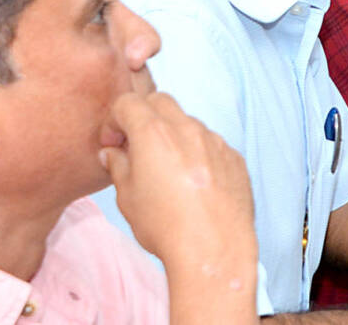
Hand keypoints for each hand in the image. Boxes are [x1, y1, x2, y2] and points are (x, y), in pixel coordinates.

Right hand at [100, 93, 256, 275]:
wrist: (214, 246)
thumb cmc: (165, 224)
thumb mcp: (127, 196)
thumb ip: (118, 166)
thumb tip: (113, 153)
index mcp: (156, 134)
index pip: (129, 102)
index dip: (114, 120)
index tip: (112, 144)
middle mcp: (189, 130)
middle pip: (161, 102)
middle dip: (143, 116)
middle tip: (135, 147)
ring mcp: (216, 142)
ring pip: (189, 122)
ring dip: (172, 135)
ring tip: (164, 169)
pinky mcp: (234, 157)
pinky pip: (211, 144)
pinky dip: (196, 152)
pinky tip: (192, 182)